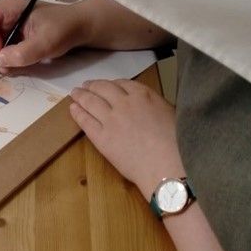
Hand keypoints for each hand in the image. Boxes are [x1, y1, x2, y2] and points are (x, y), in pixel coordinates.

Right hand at [0, 0, 91, 73]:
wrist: (78, 27)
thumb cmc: (64, 28)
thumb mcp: (47, 41)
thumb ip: (24, 52)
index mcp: (8, 7)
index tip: (0, 54)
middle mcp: (2, 15)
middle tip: (1, 66)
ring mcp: (4, 27)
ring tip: (8, 68)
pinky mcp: (9, 38)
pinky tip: (12, 66)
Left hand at [69, 79, 183, 197]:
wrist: (167, 166)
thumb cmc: (178, 144)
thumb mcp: (170, 113)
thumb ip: (154, 106)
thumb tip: (147, 107)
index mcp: (144, 95)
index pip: (122, 83)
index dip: (111, 84)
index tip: (106, 85)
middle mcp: (124, 102)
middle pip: (102, 89)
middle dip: (92, 86)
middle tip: (85, 86)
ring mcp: (110, 119)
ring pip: (90, 102)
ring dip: (80, 95)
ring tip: (74, 93)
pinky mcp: (101, 137)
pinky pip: (85, 121)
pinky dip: (77, 112)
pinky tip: (73, 109)